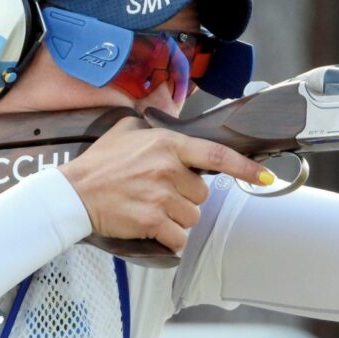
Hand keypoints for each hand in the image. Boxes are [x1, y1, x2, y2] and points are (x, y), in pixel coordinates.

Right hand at [59, 117, 273, 251]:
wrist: (73, 194)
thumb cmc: (101, 163)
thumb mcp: (128, 130)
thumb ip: (154, 120)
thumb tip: (167, 99)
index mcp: (168, 145)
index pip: (216, 156)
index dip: (245, 168)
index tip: (265, 177)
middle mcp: (168, 169)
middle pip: (202, 195)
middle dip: (186, 198)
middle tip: (160, 193)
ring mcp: (160, 196)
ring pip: (191, 217)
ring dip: (177, 219)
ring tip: (151, 208)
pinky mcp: (151, 221)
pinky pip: (177, 237)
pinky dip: (169, 238)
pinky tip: (151, 227)